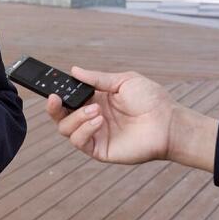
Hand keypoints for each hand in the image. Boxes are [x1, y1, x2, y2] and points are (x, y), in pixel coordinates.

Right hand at [46, 66, 177, 164]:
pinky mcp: (100, 149)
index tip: (51, 86)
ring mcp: (95, 134)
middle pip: (61, 116)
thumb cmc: (151, 99)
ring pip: (66, 129)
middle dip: (53, 108)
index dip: (58, 93)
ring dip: (76, 117)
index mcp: (96, 99)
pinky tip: (98, 120)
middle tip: (55, 98)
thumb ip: (97, 78)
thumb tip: (74, 70)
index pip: (69, 98)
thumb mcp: (123, 81)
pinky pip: (80, 142)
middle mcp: (92, 117)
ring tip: (95, 110)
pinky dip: (84, 129)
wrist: (167, 122)